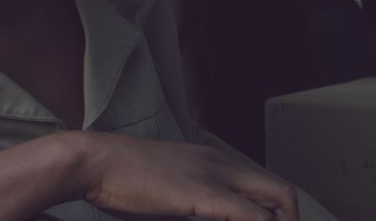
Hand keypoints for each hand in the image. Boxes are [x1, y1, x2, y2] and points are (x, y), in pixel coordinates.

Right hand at [71, 131, 298, 220]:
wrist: (94, 161)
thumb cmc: (118, 178)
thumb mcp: (164, 190)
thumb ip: (189, 203)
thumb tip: (200, 212)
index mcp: (210, 160)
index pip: (261, 187)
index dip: (274, 216)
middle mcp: (220, 163)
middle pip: (281, 193)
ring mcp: (215, 177)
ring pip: (276, 204)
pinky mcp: (206, 195)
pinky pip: (253, 218)